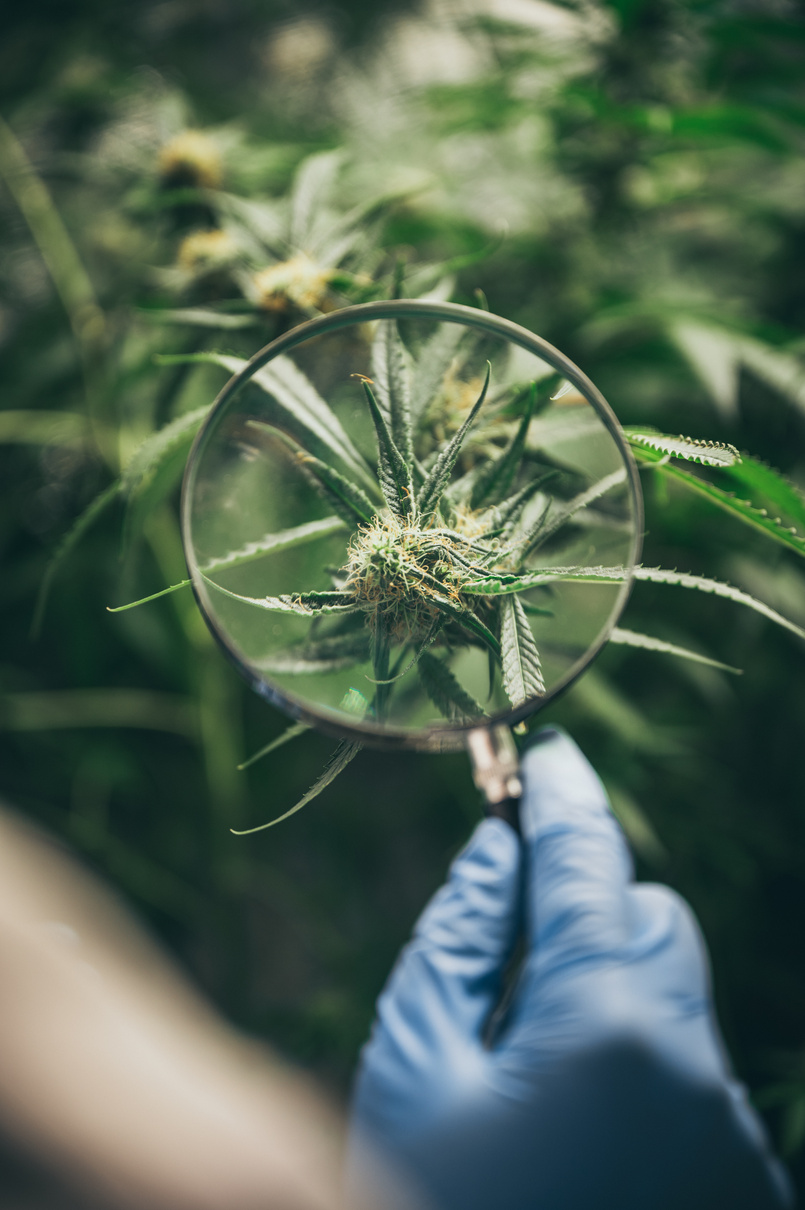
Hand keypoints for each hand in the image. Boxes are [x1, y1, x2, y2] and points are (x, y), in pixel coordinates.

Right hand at [349, 728, 790, 1209]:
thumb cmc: (429, 1203)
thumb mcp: (415, 1067)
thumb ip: (461, 939)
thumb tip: (499, 848)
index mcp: (606, 1019)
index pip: (591, 859)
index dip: (563, 796)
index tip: (545, 757)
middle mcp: (692, 1059)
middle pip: (652, 917)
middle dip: (590, 905)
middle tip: (514, 938)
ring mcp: (725, 1124)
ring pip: (675, 994)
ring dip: (612, 986)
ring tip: (533, 1058)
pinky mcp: (735, 1171)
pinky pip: (689, 1068)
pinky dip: (637, 1058)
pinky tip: (575, 1120)